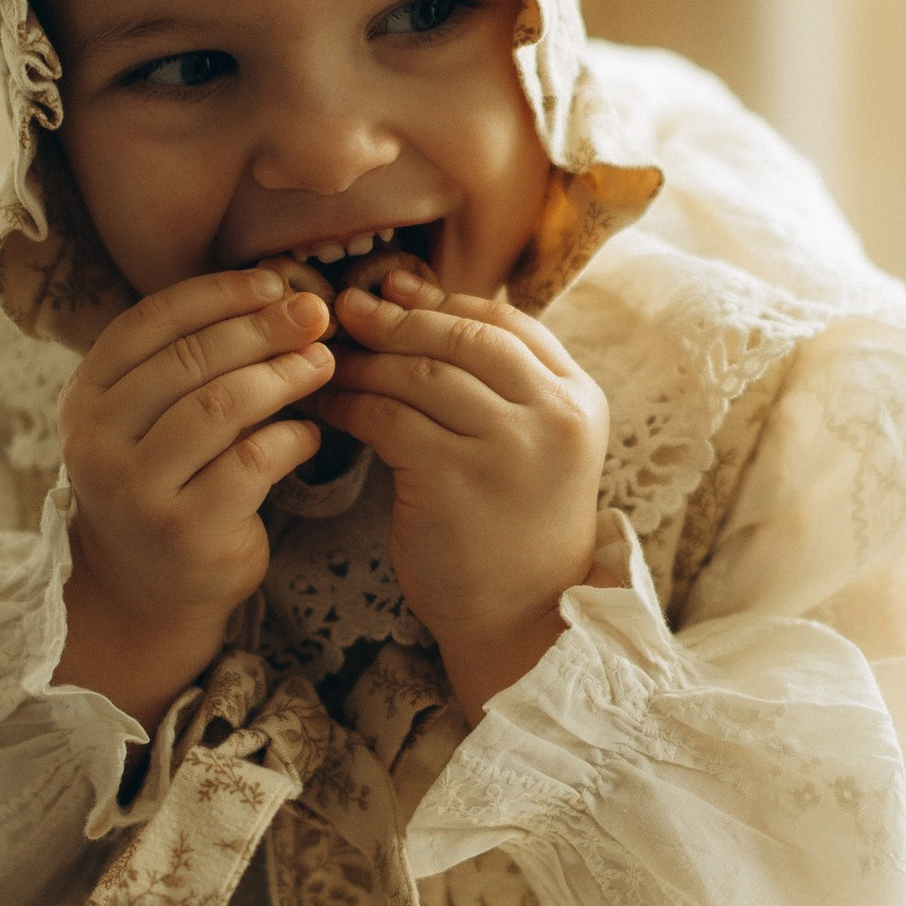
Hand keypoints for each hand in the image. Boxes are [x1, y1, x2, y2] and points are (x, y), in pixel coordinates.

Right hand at [53, 269, 335, 726]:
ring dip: (283, 377)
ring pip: (222, 407)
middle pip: (192, 360)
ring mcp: (137, 489)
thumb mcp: (154, 415)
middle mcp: (99, 440)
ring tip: (322, 365)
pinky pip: (251, 463)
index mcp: (87, 394)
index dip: (220, 294)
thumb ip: (194, 360)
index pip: (153, 320)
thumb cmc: (166, 478)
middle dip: (263, 329)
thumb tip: (286, 296)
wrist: (146, 585)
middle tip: (316, 317)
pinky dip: (292, 440)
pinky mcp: (184, 530)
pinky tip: (310, 436)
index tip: (275, 283)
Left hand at [327, 267, 607, 718]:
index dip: (445, 299)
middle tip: (347, 310)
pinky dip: (351, 404)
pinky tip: (326, 404)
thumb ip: (498, 384)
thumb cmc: (513, 525)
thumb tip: (416, 303)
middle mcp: (553, 417)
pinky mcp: (455, 479)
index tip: (395, 289)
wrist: (520, 616)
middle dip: (399, 319)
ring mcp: (508, 448)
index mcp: (578, 399)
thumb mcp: (531, 444)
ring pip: (423, 374)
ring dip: (367, 361)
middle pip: (465, 337)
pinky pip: (389, 418)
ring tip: (326, 358)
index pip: (508, 322)